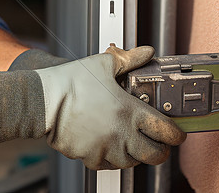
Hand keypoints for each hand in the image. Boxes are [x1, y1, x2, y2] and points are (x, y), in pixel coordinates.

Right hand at [38, 45, 185, 169]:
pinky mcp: (90, 158)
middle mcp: (122, 134)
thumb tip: (146, 52)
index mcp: (130, 112)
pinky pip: (109, 165)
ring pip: (132, 162)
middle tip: (157, 143)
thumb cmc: (70, 83)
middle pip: (155, 155)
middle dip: (160, 150)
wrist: (42, 101)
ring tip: (130, 141)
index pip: (167, 132)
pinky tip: (108, 145)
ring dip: (135, 154)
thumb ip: (130, 59)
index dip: (176, 134)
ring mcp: (106, 149)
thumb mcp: (103, 63)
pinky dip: (112, 158)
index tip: (176, 133)